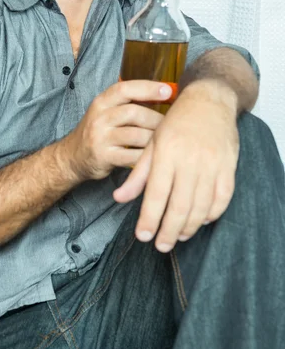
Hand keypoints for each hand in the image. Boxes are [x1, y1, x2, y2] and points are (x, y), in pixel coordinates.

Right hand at [66, 80, 171, 180]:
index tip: (168, 90)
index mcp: (101, 102)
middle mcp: (99, 118)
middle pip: (133, 113)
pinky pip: (131, 156)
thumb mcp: (107, 111)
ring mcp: (100, 138)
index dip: (147, 88)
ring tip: (165, 140)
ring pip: (135, 135)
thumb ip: (129, 102)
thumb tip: (165, 92)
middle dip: (156, 118)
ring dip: (154, 138)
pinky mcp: (104, 157)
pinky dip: (146, 155)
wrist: (73, 157)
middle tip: (171, 124)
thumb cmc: (99, 131)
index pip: (125, 89)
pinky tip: (154, 155)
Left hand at [113, 80, 239, 251]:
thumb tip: (118, 198)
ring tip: (178, 237)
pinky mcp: (229, 167)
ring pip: (201, 207)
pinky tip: (202, 221)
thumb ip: (137, 174)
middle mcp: (189, 161)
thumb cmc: (176, 123)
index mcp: (166, 154)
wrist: (209, 102)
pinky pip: (223, 199)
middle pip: (179, 207)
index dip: (149, 219)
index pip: (155, 195)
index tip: (143, 236)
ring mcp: (212, 165)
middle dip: (168, 232)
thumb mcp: (152, 144)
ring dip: (189, 227)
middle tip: (160, 246)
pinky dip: (212, 214)